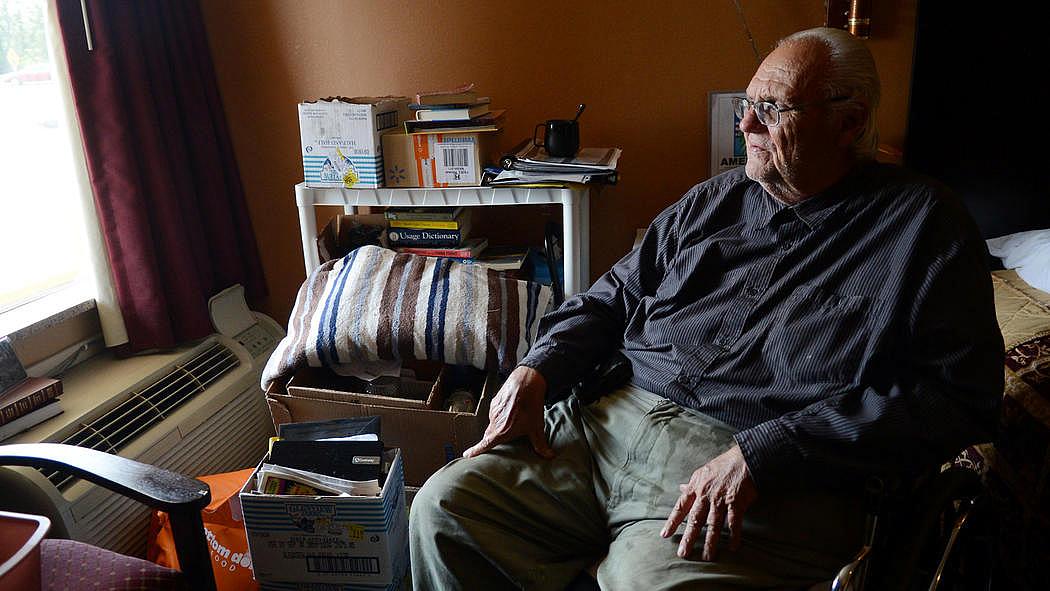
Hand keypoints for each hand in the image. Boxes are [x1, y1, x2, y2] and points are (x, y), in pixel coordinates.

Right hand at [462, 366, 553, 458]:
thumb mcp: (537, 427)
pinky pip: (494, 413)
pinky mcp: (494, 402)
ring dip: (498, 427)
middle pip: (488, 435)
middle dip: (490, 441)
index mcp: (502, 431)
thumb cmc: (530, 404)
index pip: (485, 444)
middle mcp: (494, 421)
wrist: (526, 381)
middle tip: (497, 444)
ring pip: (492, 424)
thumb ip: (540, 444)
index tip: (467, 455)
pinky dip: (500, 416)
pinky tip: (511, 413)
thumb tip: (548, 455)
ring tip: (510, 425)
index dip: (475, 451)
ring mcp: (493, 411)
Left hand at [660, 445, 756, 560]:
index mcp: (695, 487)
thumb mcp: (702, 472)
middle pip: (695, 520)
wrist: (744, 459)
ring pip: (713, 524)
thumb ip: (691, 484)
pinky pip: (734, 522)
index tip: (665, 535)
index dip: (672, 522)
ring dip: (710, 542)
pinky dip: (734, 535)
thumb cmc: (723, 465)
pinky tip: (732, 547)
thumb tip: (680, 488)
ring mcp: (721, 500)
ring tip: (708, 557)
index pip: (680, 507)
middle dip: (688, 538)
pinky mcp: (736, 502)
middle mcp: (706, 495)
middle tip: (683, 553)